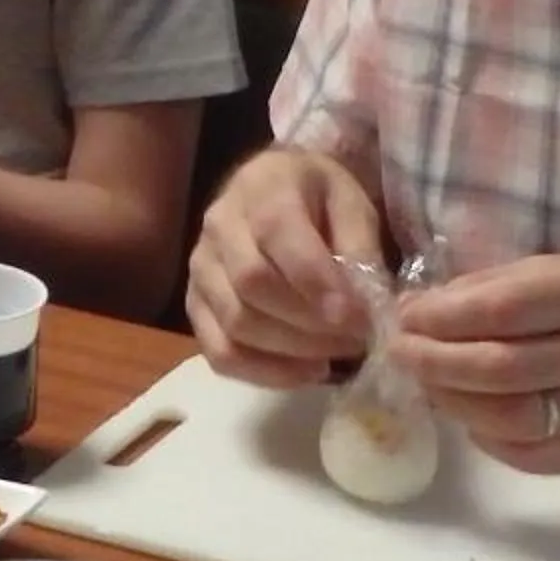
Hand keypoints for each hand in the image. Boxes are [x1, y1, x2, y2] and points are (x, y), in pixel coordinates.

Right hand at [183, 149, 384, 386]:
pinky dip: (262, 373)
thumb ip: (360, 249)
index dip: (317, 283)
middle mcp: (219, 225)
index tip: (358, 319)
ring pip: (234, 323)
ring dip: (291, 352)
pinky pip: (218, 351)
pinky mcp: (194, 304)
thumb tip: (364, 306)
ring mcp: (200, 268)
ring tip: (335, 356)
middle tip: (357, 339)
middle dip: (309, 324)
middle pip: (252, 286)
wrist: (275, 190)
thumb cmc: (321, 199)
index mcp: (262, 187)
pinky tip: (305, 372)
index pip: (278, 235)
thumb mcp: (353, 205)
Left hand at [389, 251, 559, 471]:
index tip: (405, 319)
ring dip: (455, 404)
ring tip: (429, 387)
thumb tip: (420, 310)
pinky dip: (491, 440)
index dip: (443, 319)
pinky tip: (472, 419)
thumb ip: (499, 286)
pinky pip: (535, 456)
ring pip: (513, 419)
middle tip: (401, 355)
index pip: (503, 310)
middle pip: (501, 370)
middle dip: (435, 364)